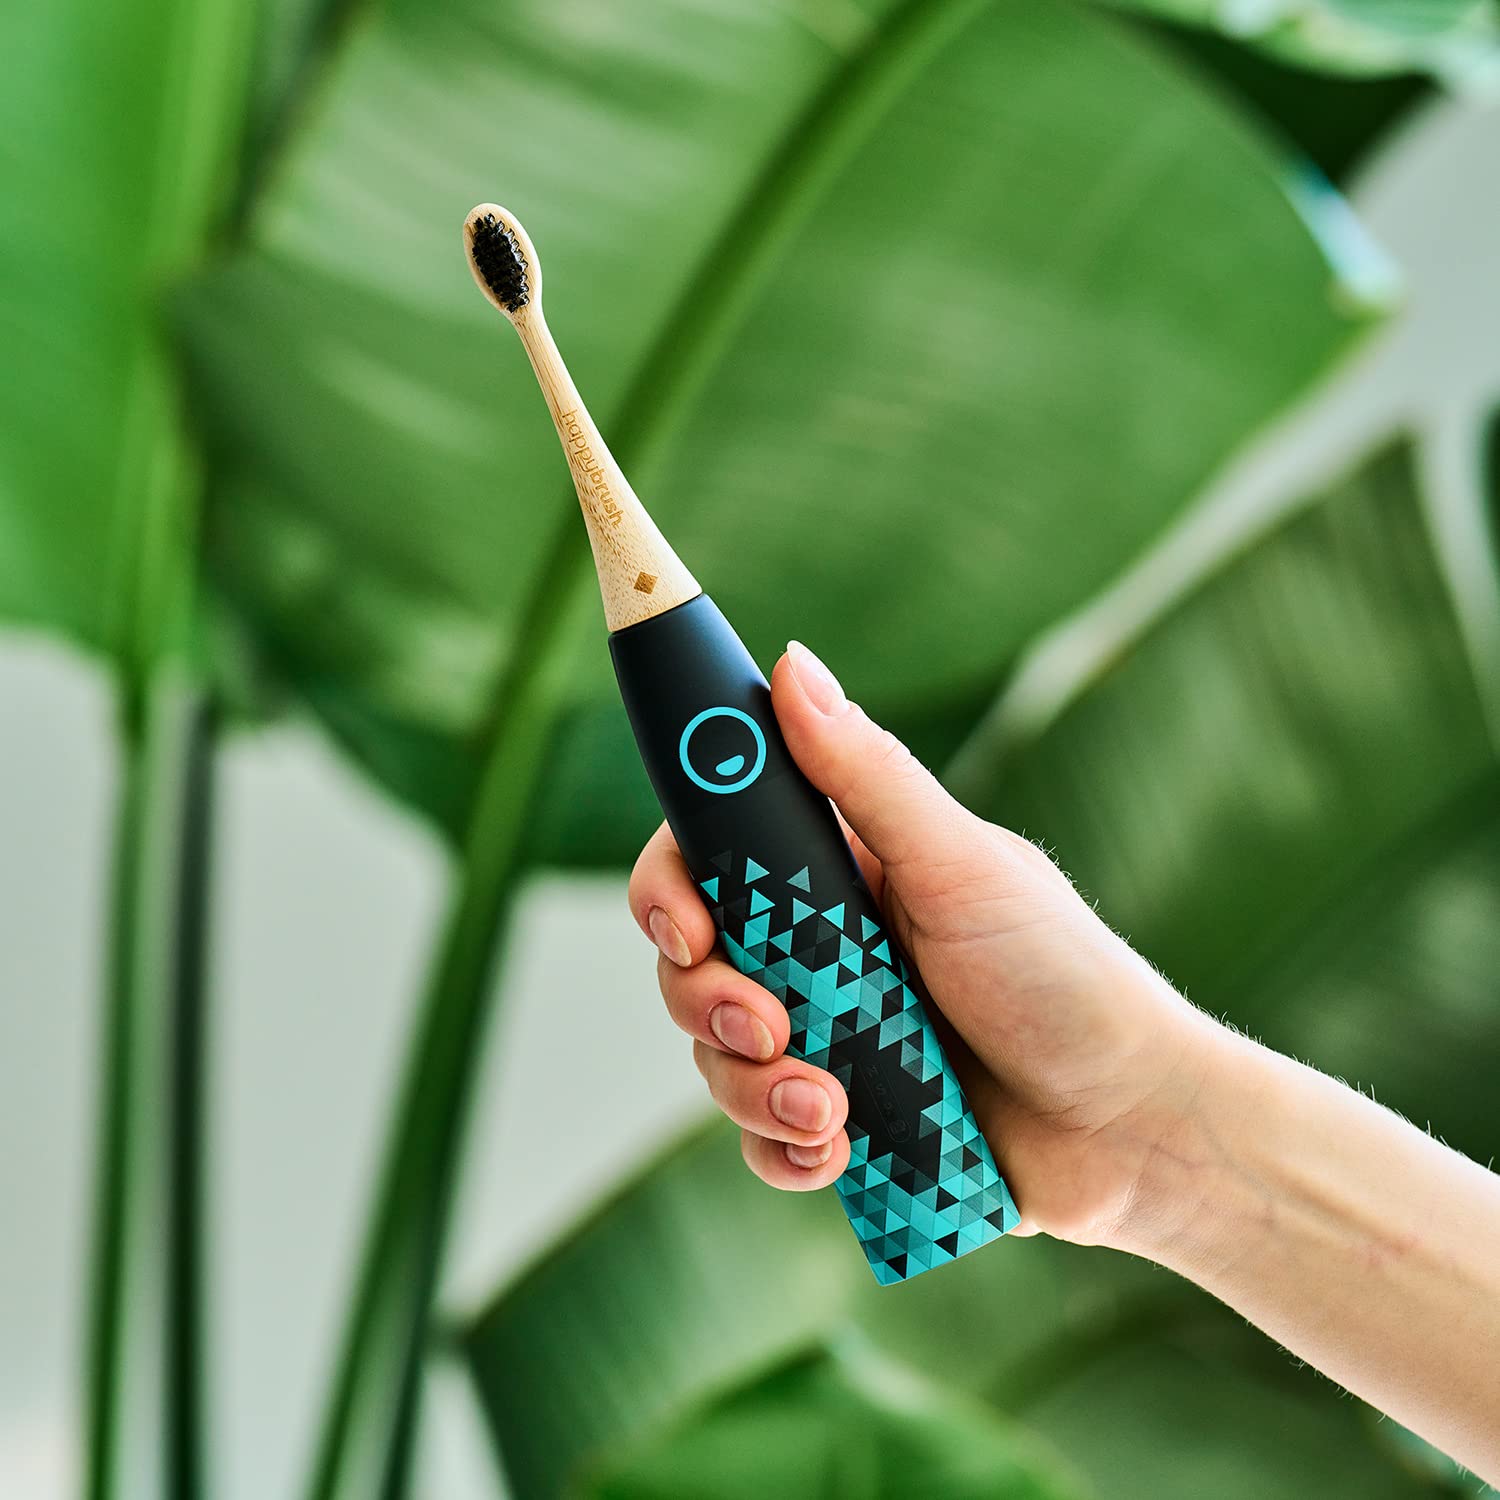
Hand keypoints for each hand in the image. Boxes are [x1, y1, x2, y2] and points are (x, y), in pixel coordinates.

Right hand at [628, 640, 1214, 1247]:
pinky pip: (760, 1138)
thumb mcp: (962, 867)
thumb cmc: (1065, 976)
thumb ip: (868, 777)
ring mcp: (826, 1038)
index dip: (673, 886)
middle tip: (769, 1024)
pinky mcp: (839, 1122)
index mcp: (838, 873)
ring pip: (718, 1056)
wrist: (1133, 1126)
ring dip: (755, 1088)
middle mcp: (818, 950)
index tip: (686, 923)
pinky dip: (784, 1148)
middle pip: (693, 962)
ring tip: (833, 1109)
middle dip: (709, 1001)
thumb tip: (791, 663)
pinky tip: (836, 1150)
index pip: (710, 855)